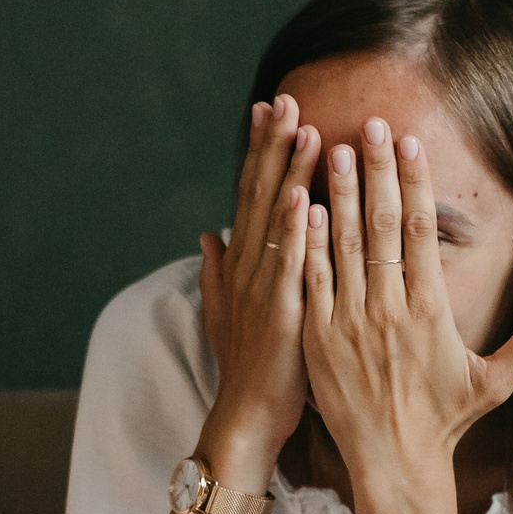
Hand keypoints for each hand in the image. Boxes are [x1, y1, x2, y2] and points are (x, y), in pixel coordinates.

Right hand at [196, 94, 322, 454]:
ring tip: (302, 129)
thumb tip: (207, 235)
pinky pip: (291, 264)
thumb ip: (218, 271)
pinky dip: (296, 230)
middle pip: (260, 193)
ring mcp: (263, 287)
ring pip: (276, 219)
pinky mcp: (281, 312)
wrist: (250, 415)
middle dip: (273, 144)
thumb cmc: (253, 367)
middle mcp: (248, 267)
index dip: (260, 150)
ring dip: (287, 173)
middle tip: (285, 98)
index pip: (251, 193)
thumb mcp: (232, 312)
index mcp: (243, 263)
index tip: (269, 108)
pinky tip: (305, 197)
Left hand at [299, 118, 512, 483]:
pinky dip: (309, 243)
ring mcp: (350, 322)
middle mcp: (390, 309)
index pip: (423, 232)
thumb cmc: (444, 421)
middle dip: (378, 171)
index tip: (410, 143)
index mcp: (431, 311)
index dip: (416, 183)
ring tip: (336, 150)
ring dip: (341, 194)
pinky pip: (313, 281)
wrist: (393, 462)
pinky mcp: (319, 339)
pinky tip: (304, 205)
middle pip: (383, 225)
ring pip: (344, 244)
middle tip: (369, 125)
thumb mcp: (494, 383)